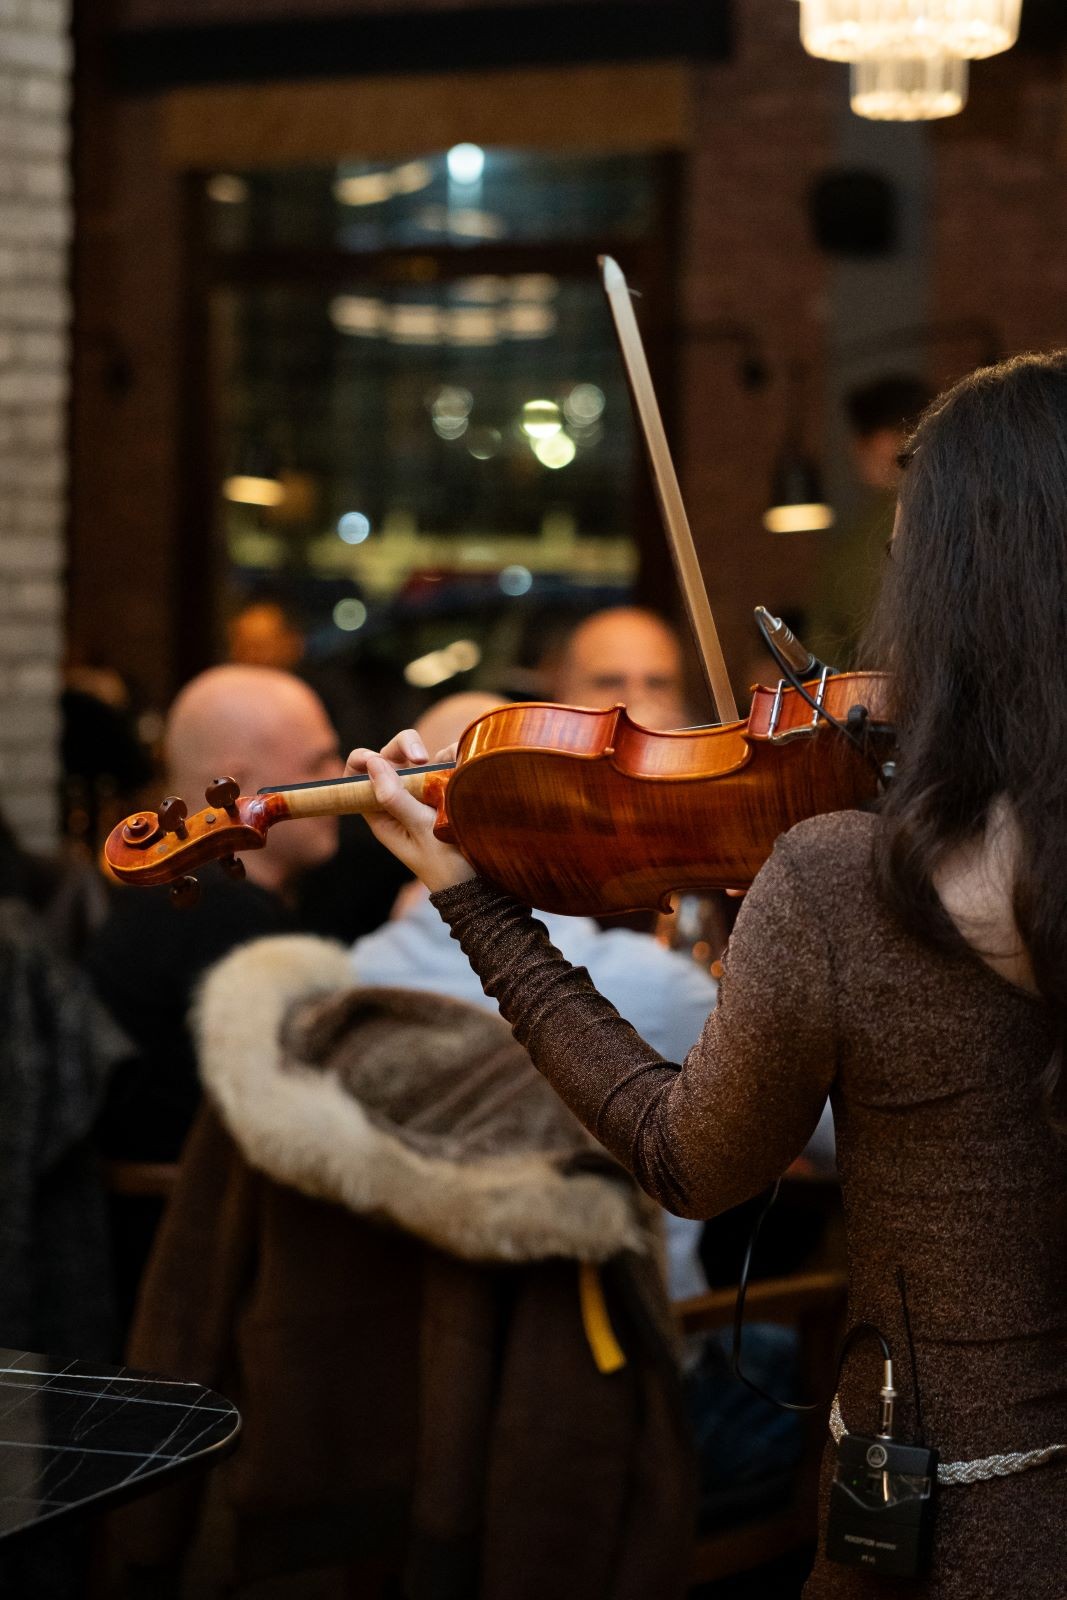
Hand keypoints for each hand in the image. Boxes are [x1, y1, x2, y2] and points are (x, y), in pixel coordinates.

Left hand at [344, 729, 476, 892]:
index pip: (357, 778)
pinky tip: (466, 763)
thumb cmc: (447, 866)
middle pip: (390, 757)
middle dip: (404, 747)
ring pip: (420, 758)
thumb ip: (396, 797)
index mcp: (381, 814)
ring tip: (453, 763)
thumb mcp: (420, 832)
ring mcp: (425, 794)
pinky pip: (447, 763)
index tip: (374, 758)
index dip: (361, 761)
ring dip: (436, 753)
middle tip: (421, 758)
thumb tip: (373, 763)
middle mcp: (400, 800)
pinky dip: (455, 757)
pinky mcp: (449, 791)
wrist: (481, 886)